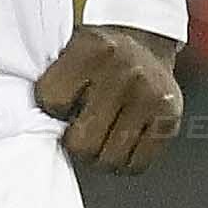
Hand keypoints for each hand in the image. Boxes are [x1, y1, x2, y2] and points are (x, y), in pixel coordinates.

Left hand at [35, 25, 181, 173]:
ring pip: (109, 159)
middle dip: (77, 142)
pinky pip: (137, 164)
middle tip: (82, 129)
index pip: (52, 102)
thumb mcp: (72, 52)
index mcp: (92, 50)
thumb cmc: (99, 56)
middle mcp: (125, 72)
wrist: (146, 42)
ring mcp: (150, 96)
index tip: (62, 103)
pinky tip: (123, 142)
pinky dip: (126, 161)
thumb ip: (55, 83)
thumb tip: (38, 129)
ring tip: (103, 136)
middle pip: (82, 143)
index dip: (53, 108)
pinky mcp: (168, 117)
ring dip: (101, 155)